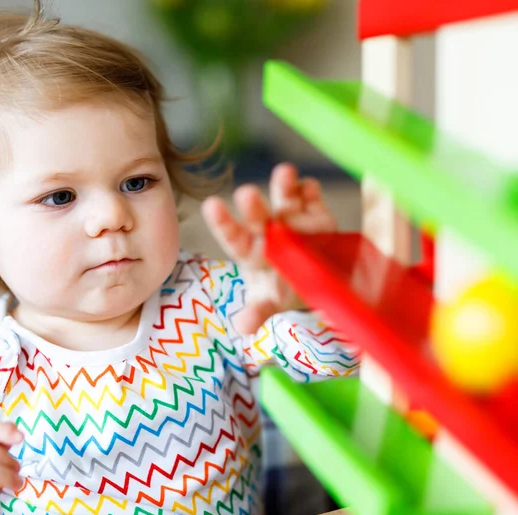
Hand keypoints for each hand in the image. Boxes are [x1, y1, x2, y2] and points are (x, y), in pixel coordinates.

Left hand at [202, 162, 335, 334]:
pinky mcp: (317, 215)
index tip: (211, 206)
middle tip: (245, 193)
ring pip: (285, 200)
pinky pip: (314, 200)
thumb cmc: (283, 289)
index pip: (234, 237)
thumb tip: (242, 328)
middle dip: (253, 206)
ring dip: (284, 187)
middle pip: (259, 217)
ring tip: (284, 172)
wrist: (314, 280)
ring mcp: (293, 220)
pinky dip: (312, 193)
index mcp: (252, 251)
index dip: (224, 223)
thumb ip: (258, 312)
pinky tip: (310, 187)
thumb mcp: (270, 303)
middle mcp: (269, 231)